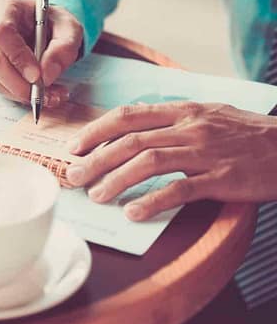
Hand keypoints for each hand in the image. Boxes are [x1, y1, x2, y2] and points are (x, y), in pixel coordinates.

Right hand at [0, 0, 82, 105]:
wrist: (41, 28)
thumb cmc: (51, 23)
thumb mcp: (69, 28)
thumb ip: (64, 47)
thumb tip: (47, 73)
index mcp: (4, 6)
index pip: (0, 32)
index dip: (17, 56)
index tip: (37, 75)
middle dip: (19, 83)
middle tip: (43, 92)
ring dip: (20, 93)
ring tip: (49, 95)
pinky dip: (18, 95)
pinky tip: (37, 93)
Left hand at [65, 102, 276, 220]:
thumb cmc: (249, 135)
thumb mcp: (210, 116)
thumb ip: (173, 122)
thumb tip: (133, 134)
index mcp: (184, 111)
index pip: (129, 115)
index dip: (97, 130)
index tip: (75, 146)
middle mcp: (191, 128)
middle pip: (131, 140)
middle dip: (96, 158)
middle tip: (74, 176)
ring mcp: (206, 152)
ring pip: (149, 161)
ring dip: (116, 179)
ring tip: (96, 196)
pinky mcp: (222, 178)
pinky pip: (180, 189)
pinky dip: (153, 201)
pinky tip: (133, 212)